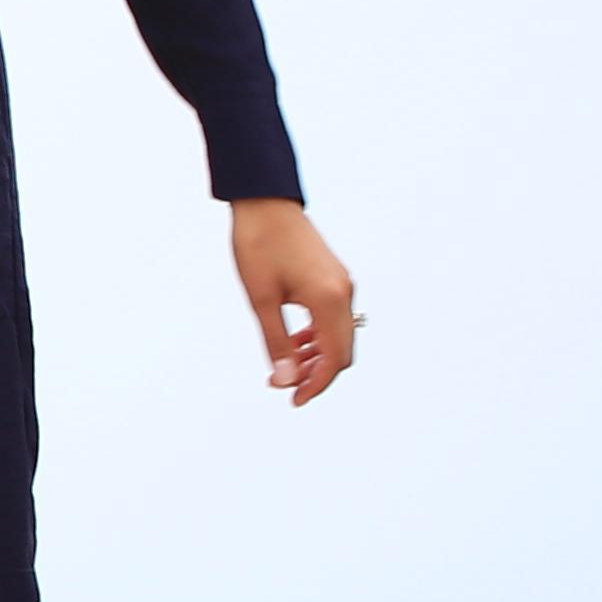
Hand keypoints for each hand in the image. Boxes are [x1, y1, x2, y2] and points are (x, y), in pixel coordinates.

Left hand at [233, 196, 356, 405]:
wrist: (264, 201)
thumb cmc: (258, 244)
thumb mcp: (261, 298)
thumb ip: (276, 342)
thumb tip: (286, 379)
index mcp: (329, 299)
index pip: (335, 358)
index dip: (317, 385)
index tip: (294, 400)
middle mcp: (343, 292)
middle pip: (342, 350)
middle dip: (316, 373)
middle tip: (284, 385)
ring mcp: (342, 283)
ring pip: (339, 335)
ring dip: (317, 355)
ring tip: (285, 366)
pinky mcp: (333, 277)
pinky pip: (334, 317)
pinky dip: (318, 335)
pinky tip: (295, 341)